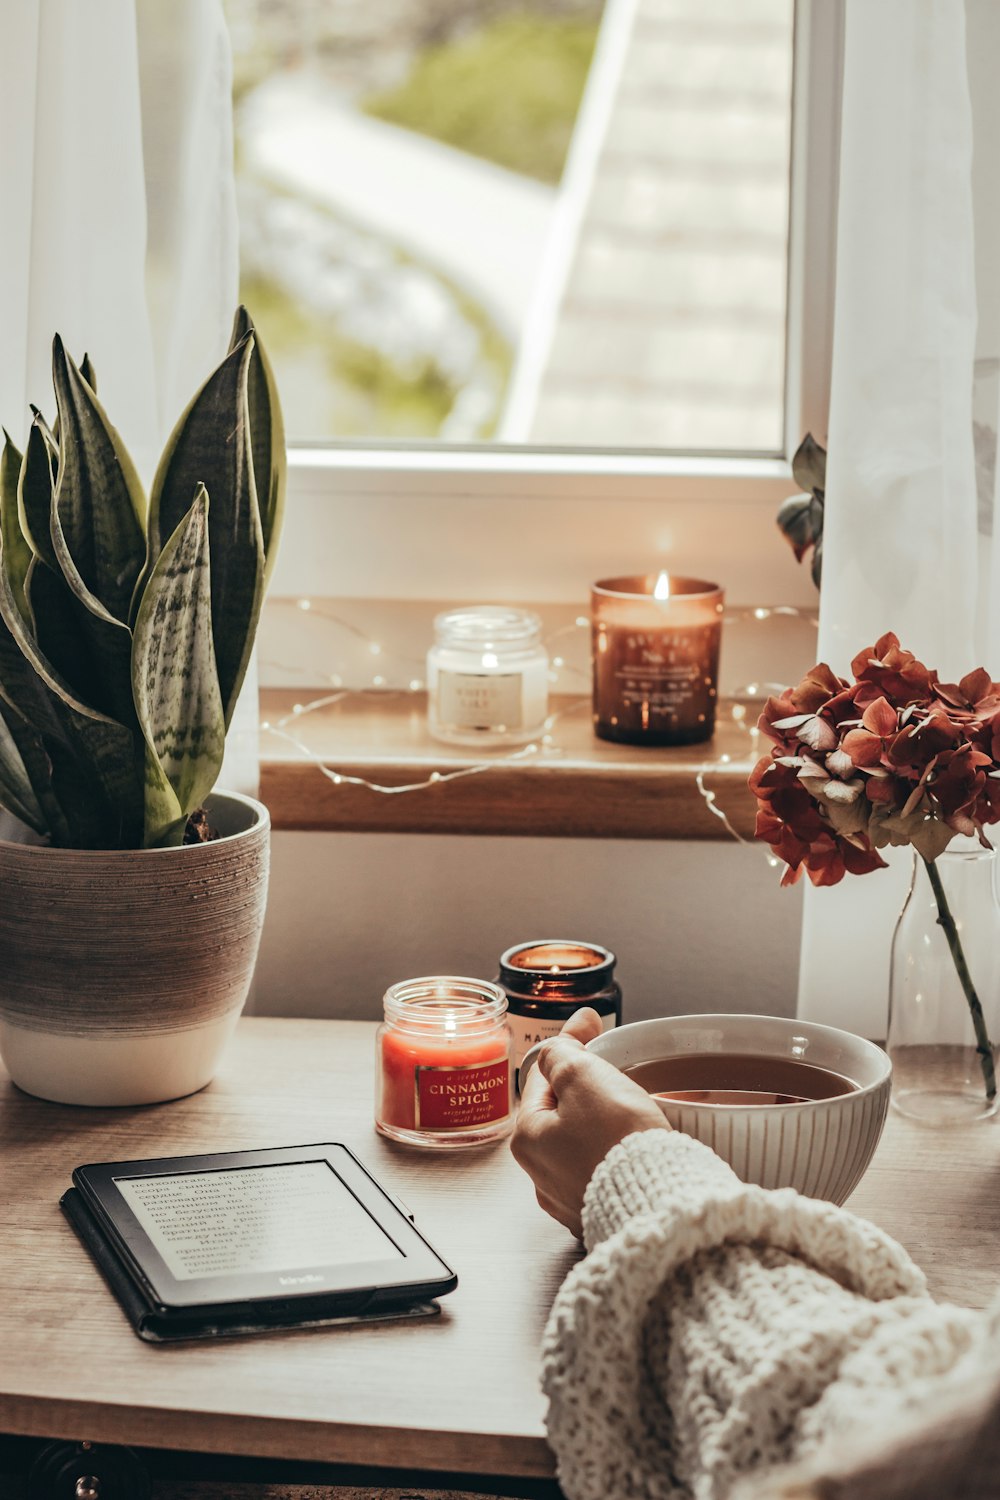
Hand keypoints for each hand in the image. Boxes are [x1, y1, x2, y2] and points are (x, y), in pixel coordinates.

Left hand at [510, 1008, 670, 1237]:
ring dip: (608, 1118)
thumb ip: (562, 1054)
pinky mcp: (602, 1211)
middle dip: (591, 1085)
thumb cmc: (619, 1143)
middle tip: (619, 1069)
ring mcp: (572, 1197)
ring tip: (636, 1108)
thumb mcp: (583, 1077)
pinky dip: (621, 1149)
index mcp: (529, 1138)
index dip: (570, 1046)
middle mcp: (542, 1173)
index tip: (592, 1025)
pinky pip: (608, 1167)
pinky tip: (640, 1143)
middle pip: (565, 1110)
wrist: (658, 1202)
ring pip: (587, 1140)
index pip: (544, 1077)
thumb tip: (556, 1047)